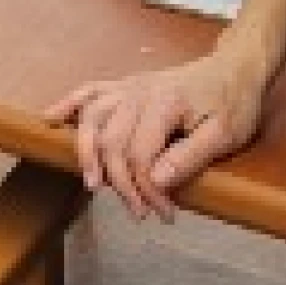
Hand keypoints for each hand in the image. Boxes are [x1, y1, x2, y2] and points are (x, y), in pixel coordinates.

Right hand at [46, 49, 267, 220]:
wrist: (234, 69)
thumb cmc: (233, 103)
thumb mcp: (225, 135)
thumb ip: (190, 157)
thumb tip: (156, 179)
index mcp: (164, 104)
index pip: (140, 156)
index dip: (147, 191)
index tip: (164, 215)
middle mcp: (138, 93)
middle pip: (111, 141)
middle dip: (119, 183)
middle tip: (138, 214)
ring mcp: (128, 87)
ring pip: (92, 118)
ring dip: (86, 152)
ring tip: (93, 184)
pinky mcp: (124, 85)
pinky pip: (89, 91)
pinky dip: (68, 104)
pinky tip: (51, 119)